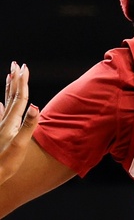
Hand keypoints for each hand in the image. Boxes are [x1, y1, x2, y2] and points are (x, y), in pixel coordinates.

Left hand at [0, 62, 38, 184]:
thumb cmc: (5, 163)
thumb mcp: (19, 145)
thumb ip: (28, 125)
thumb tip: (35, 106)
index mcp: (12, 121)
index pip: (20, 97)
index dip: (22, 82)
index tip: (24, 67)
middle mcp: (5, 121)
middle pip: (11, 96)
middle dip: (15, 80)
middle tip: (16, 64)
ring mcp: (0, 127)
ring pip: (5, 102)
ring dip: (9, 89)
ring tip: (9, 76)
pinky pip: (0, 115)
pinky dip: (1, 107)